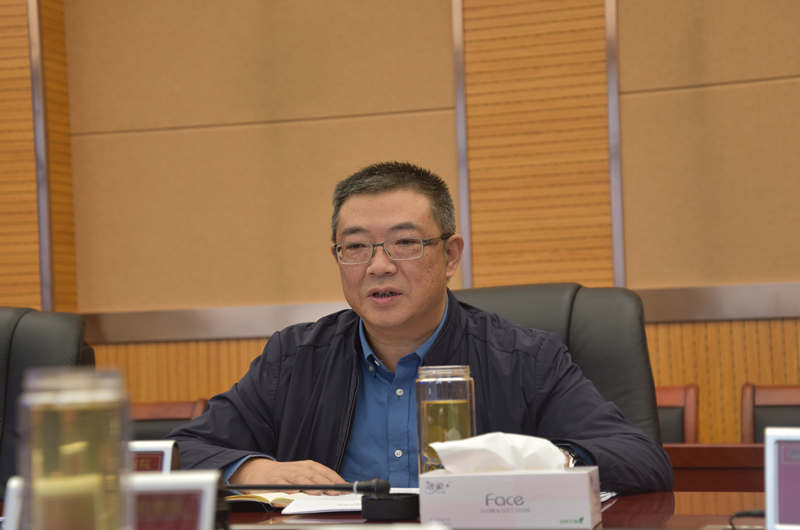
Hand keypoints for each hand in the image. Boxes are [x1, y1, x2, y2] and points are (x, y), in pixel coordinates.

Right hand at [229, 458, 345, 494]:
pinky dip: (288, 488)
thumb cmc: (284, 475)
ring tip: (317, 492)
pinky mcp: (273, 480)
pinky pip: (282, 484)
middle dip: (325, 483)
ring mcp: (285, 474)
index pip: (323, 471)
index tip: (344, 486)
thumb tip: (333, 490)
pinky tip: (294, 493)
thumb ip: (315, 481)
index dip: (334, 479)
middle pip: (313, 475)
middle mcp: (297, 468)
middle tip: (334, 491)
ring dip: (308, 485)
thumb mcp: (301, 475)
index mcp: (306, 466)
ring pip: (299, 479)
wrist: (259, 472)